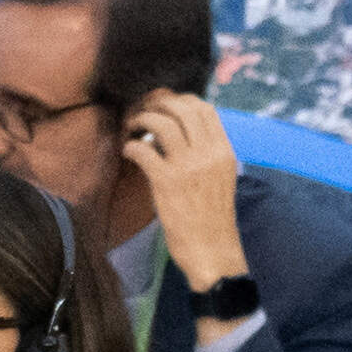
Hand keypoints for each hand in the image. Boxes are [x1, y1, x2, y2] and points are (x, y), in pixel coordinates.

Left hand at [119, 90, 248, 288]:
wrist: (211, 251)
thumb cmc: (211, 218)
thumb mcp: (220, 178)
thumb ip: (206, 153)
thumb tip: (178, 132)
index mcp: (224, 151)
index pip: (205, 109)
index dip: (180, 100)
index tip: (164, 104)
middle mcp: (209, 154)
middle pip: (182, 108)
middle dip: (158, 103)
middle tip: (143, 111)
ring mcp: (188, 167)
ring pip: (162, 123)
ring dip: (142, 119)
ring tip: (132, 127)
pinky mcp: (168, 182)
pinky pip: (143, 150)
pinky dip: (131, 146)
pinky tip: (128, 152)